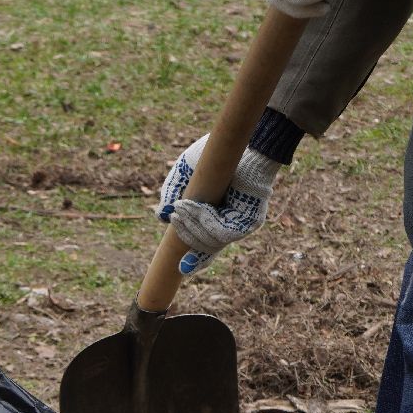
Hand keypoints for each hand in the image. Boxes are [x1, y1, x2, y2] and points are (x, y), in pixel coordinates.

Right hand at [157, 135, 280, 274]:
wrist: (242, 143)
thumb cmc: (216, 156)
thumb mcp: (185, 173)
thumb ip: (172, 193)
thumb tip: (162, 218)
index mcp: (217, 219)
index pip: (207, 247)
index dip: (195, 260)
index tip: (181, 268)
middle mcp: (231, 225)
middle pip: (206, 247)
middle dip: (185, 234)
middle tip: (174, 215)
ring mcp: (242, 225)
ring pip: (212, 241)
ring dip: (193, 226)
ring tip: (182, 206)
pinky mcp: (250, 221)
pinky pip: (223, 232)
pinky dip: (205, 221)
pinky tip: (196, 206)